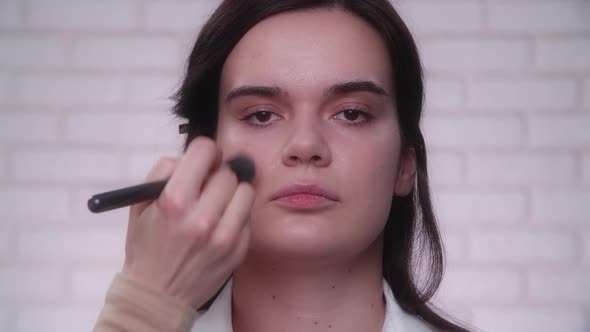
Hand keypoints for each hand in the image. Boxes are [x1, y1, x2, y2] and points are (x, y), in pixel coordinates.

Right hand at [121, 136, 254, 308]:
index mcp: (174, 202)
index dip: (205, 151)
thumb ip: (164, 172)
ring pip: (245, 192)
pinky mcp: (238, 251)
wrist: (158, 295)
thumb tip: (194, 157)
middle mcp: (201, 218)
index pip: (204, 151)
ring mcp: (223, 237)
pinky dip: (237, 216)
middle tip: (208, 186)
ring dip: (233, 193)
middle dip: (218, 175)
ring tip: (218, 204)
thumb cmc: (148, 247)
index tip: (205, 159)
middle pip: (228, 173)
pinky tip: (221, 224)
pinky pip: (248, 217)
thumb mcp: (141, 204)